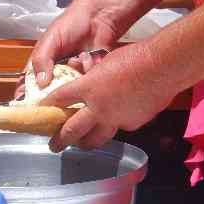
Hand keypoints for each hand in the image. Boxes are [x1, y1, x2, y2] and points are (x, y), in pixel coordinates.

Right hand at [22, 4, 122, 97]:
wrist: (99, 17)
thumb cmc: (71, 24)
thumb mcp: (50, 40)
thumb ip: (42, 60)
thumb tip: (40, 83)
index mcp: (44, 62)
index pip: (31, 83)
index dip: (27, 94)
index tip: (25, 105)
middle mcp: (58, 72)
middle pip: (51, 92)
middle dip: (53, 94)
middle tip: (56, 94)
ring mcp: (75, 75)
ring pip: (71, 89)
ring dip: (74, 77)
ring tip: (77, 59)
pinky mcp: (91, 76)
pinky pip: (88, 84)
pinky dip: (88, 71)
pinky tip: (89, 58)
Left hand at [40, 46, 177, 152]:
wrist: (162, 67)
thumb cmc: (134, 57)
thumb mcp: (105, 63)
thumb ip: (96, 78)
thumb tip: (93, 84)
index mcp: (88, 87)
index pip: (61, 98)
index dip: (49, 105)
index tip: (42, 110)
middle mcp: (98, 107)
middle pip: (72, 130)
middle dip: (60, 140)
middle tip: (53, 146)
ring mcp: (115, 119)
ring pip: (96, 138)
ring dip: (86, 143)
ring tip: (80, 145)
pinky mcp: (132, 124)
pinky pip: (119, 129)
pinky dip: (114, 127)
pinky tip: (115, 125)